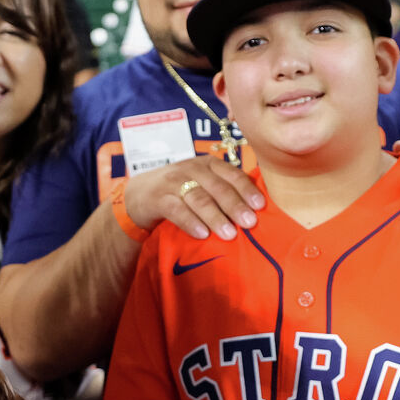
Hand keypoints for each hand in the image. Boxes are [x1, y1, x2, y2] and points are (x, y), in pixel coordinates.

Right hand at [122, 153, 263, 241]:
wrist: (139, 194)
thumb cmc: (180, 192)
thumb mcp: (202, 185)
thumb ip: (223, 192)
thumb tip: (255, 212)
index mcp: (208, 164)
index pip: (232, 174)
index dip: (247, 189)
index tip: (260, 206)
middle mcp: (192, 169)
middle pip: (217, 187)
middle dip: (235, 205)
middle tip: (249, 223)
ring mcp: (173, 182)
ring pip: (199, 199)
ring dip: (216, 217)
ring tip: (230, 234)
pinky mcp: (158, 198)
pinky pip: (176, 210)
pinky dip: (191, 222)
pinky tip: (202, 234)